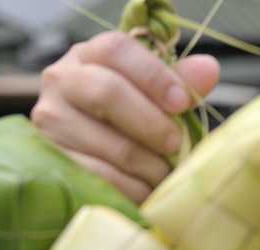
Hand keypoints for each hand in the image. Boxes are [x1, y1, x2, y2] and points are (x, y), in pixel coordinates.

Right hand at [31, 31, 219, 202]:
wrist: (86, 157)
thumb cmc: (126, 119)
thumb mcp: (152, 96)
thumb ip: (179, 82)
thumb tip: (208, 70)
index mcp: (89, 55)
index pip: (116, 49)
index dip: (153, 75)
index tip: (182, 103)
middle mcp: (61, 81)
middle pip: (108, 93)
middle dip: (151, 123)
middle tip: (175, 144)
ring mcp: (51, 122)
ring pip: (109, 143)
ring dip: (148, 164)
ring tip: (165, 173)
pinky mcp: (53, 161)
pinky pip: (102, 177)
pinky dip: (133, 187)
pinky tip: (146, 189)